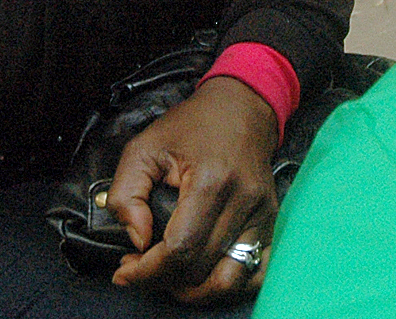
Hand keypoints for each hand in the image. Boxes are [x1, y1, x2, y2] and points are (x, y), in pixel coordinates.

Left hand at [108, 76, 279, 302]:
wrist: (242, 106)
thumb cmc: (192, 125)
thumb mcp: (144, 146)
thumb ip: (127, 193)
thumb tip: (137, 240)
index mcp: (211, 180)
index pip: (180, 248)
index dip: (148, 271)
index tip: (125, 272)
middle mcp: (242, 200)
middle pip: (201, 267)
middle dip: (163, 280)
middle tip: (139, 269)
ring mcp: (262, 213)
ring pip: (229, 278)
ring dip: (195, 290)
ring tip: (169, 280)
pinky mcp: (270, 221)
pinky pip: (255, 271)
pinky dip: (229, 283)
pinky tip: (204, 277)